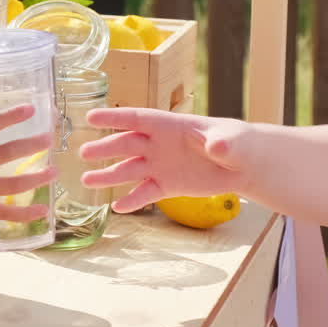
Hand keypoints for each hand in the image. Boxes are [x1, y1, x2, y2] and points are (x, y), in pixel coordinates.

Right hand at [0, 104, 56, 222]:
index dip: (9, 117)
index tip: (30, 109)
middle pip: (6, 153)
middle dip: (30, 145)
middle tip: (49, 138)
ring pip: (11, 184)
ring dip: (35, 178)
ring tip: (54, 171)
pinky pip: (4, 214)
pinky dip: (25, 214)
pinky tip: (43, 210)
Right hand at [79, 108, 249, 213]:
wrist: (244, 165)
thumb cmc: (237, 142)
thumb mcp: (232, 140)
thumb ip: (222, 142)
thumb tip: (217, 145)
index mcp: (171, 125)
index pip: (138, 119)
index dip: (114, 117)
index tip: (90, 117)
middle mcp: (159, 144)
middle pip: (126, 144)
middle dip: (105, 148)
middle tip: (83, 153)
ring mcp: (161, 165)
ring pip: (129, 170)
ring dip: (108, 176)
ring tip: (87, 182)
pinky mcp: (168, 185)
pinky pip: (146, 193)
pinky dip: (132, 201)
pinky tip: (117, 208)